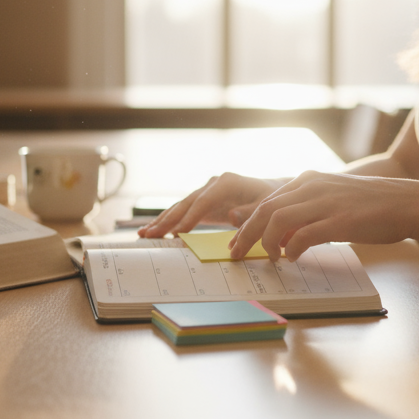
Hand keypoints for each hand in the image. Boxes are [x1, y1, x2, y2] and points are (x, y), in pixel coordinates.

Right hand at [138, 173, 284, 237]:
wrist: (274, 194)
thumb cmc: (271, 201)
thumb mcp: (265, 207)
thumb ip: (250, 212)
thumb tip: (232, 216)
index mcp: (227, 183)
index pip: (203, 201)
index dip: (189, 218)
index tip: (176, 234)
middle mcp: (213, 184)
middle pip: (186, 203)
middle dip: (167, 220)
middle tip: (150, 235)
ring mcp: (206, 192)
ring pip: (180, 208)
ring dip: (162, 221)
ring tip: (144, 235)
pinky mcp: (204, 202)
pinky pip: (184, 213)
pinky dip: (170, 222)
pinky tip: (155, 232)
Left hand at [229, 171, 418, 260]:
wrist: (406, 203)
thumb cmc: (370, 205)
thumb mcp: (331, 199)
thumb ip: (306, 212)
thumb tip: (282, 235)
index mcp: (308, 179)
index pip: (267, 200)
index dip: (247, 223)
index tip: (237, 241)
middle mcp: (313, 186)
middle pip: (265, 210)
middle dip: (246, 234)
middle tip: (237, 254)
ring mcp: (326, 202)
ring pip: (278, 220)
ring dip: (267, 242)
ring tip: (269, 258)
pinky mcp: (340, 220)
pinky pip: (305, 235)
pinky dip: (293, 249)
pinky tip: (294, 258)